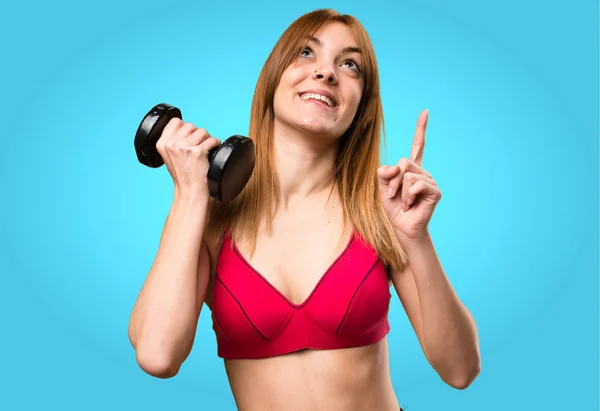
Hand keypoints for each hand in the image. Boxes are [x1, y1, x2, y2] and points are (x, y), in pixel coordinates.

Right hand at [156, 118, 220, 197]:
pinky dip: (215, 144)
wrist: (190, 191)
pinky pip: (212, 140)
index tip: (189, 136)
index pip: (175, 121)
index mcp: (162, 143)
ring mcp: (184, 147)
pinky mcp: (197, 152)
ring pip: (202, 131)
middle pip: (190, 125)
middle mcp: (172, 144)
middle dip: (197, 134)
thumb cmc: (183, 175)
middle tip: (199, 146)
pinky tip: (213, 150)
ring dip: (207, 139)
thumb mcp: (169, 156)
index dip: (185, 127)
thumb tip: (185, 128)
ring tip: (205, 150)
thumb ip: (172, 142)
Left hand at [377, 109, 441, 240]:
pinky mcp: (435, 191)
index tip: (425, 111)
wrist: (401, 227)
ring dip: (399, 191)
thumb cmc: (393, 208)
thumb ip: (383, 173)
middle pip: (404, 162)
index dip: (421, 128)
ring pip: (408, 174)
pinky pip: (415, 185)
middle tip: (393, 195)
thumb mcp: (381, 187)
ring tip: (404, 202)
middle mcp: (422, 172)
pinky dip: (408, 196)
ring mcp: (430, 181)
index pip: (418, 145)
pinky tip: (411, 204)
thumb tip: (396, 167)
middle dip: (392, 180)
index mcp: (411, 169)